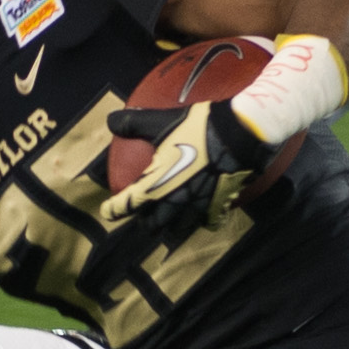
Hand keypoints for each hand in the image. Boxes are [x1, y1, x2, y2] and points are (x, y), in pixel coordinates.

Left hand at [81, 100, 270, 294]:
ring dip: (171, 224)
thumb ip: (134, 123)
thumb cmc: (198, 128)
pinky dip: (201, 220)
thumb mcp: (162, 121)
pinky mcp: (218, 206)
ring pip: (178, 228)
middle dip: (146, 220)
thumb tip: (110, 120)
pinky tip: (201, 213)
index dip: (113, 210)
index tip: (108, 212)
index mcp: (156, 185)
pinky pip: (207, 222)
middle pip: (153, 225)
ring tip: (170, 215)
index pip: (127, 205)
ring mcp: (197, 207)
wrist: (239, 134)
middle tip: (144, 210)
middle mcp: (174, 203)